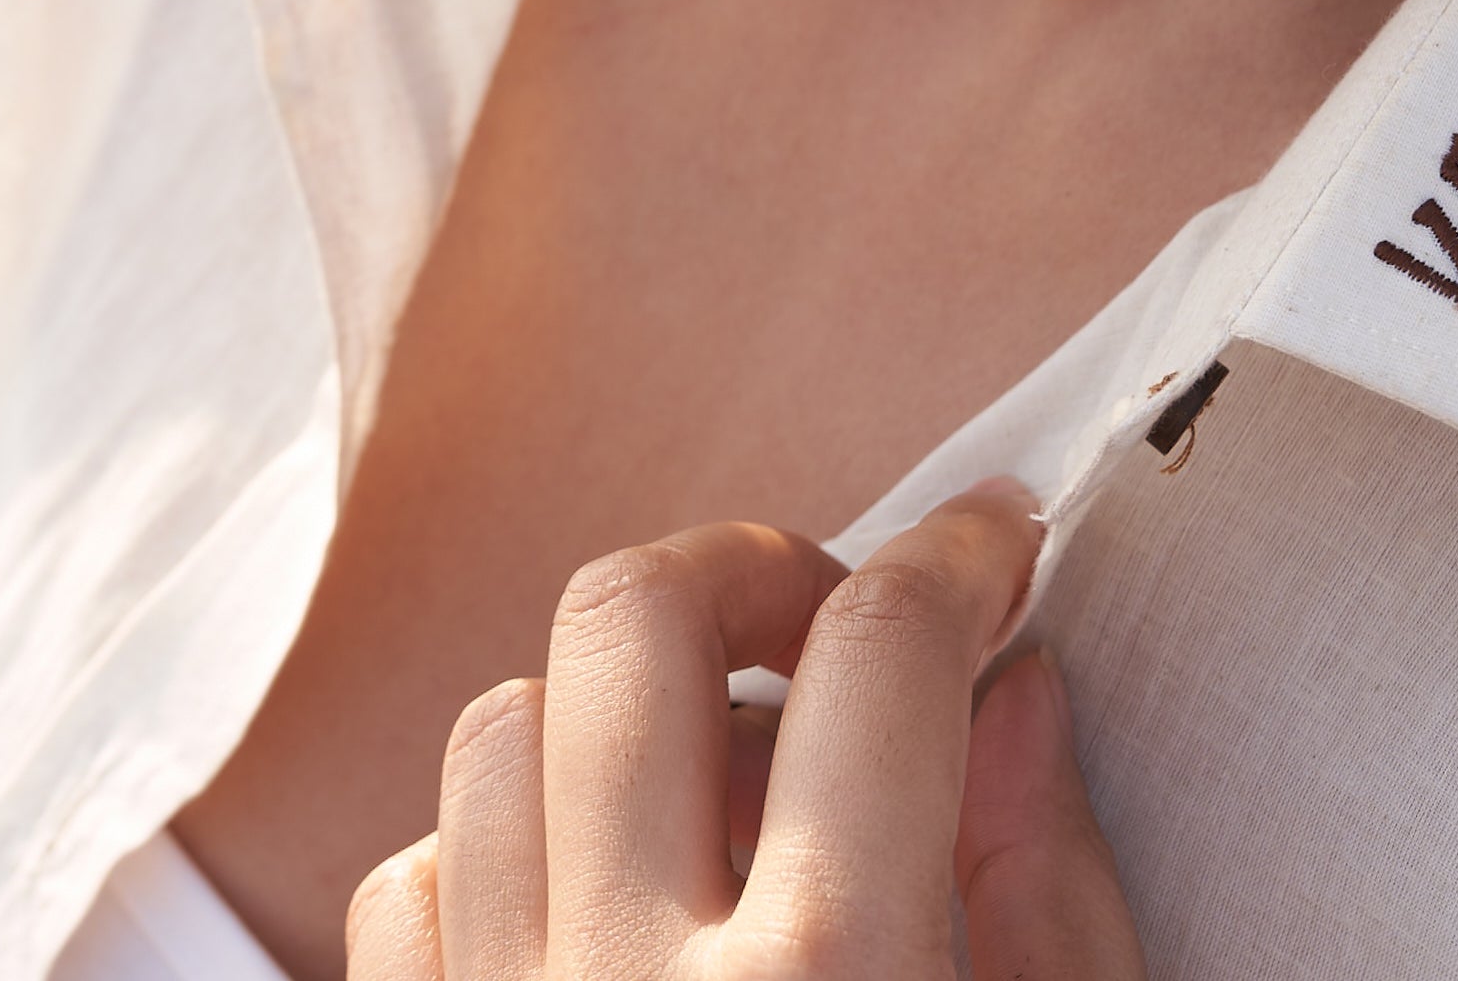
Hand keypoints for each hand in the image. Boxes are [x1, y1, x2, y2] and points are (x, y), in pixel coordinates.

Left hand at [342, 483, 1143, 980]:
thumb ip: (1054, 910)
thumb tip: (1015, 698)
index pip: (883, 658)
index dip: (960, 561)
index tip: (996, 547)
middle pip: (636, 621)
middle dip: (756, 574)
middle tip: (837, 626)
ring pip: (500, 730)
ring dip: (618, 722)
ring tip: (723, 789)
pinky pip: (402, 889)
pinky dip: (498, 860)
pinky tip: (603, 910)